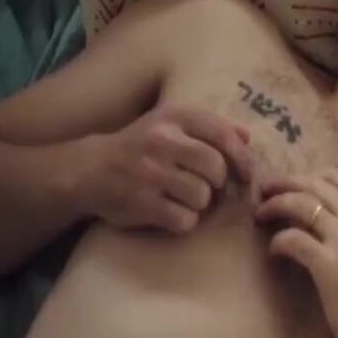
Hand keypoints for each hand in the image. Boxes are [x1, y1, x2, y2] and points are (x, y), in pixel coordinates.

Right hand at [79, 105, 254, 232]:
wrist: (89, 169)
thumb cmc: (142, 146)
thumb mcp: (172, 125)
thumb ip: (211, 128)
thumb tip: (248, 137)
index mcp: (174, 117)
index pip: (223, 135)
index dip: (242, 158)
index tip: (246, 173)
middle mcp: (161, 141)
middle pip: (217, 169)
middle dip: (218, 183)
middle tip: (207, 186)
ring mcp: (149, 173)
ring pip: (203, 196)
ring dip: (200, 203)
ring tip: (183, 197)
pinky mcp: (141, 202)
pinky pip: (185, 219)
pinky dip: (184, 221)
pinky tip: (171, 212)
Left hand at [254, 168, 337, 337]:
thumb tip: (316, 211)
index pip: (336, 177)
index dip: (306, 176)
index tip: (287, 185)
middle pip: (314, 184)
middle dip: (283, 184)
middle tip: (263, 193)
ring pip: (301, 204)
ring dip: (274, 206)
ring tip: (260, 215)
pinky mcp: (328, 264)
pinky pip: (293, 237)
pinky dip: (278, 240)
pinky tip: (274, 250)